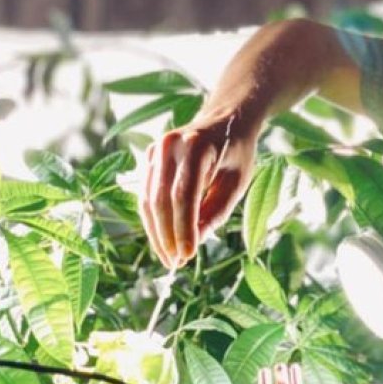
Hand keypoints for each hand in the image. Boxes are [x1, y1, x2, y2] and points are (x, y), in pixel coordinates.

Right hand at [140, 113, 257, 268]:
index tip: (187, 255)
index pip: (184, 195)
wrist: (226, 120)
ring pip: (147, 200)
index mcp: (198, 146)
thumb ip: (216, 211)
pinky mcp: (148, 158)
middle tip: (176, 263)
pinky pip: (145, 195)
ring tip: (169, 258)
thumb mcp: (237, 182)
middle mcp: (171, 145)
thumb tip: (193, 242)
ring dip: (156, 233)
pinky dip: (153, 221)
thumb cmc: (237, 153)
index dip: (183, 228)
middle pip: (161, 200)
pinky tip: (163, 240)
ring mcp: (156, 149)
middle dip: (167, 235)